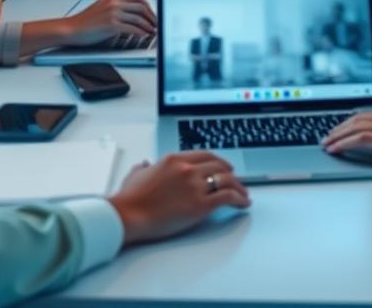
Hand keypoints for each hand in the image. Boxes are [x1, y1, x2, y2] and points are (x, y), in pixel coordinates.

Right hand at [64, 0, 156, 45]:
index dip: (148, 6)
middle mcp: (114, 3)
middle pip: (141, 6)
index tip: (152, 13)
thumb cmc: (84, 22)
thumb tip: (131, 15)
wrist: (70, 29)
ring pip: (139, 18)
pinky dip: (141, 32)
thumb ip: (115, 7)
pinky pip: (132, 28)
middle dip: (151, 15)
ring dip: (148, 25)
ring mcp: (113, 13)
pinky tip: (144, 35)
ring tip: (153, 31)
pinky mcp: (112, 25)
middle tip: (156, 23)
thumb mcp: (101, 8)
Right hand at [109, 153, 249, 245]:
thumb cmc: (129, 199)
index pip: (205, 155)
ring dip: (239, 187)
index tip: (225, 166)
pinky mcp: (200, 205)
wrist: (128, 215)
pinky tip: (243, 203)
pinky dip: (239, 199)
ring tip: (244, 194)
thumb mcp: (135, 175)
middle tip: (237, 181)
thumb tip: (144, 165)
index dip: (219, 161)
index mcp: (175, 159)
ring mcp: (195, 185)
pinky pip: (227, 197)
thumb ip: (143, 168)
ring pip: (227, 180)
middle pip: (219, 166)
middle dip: (231, 174)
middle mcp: (188, 168)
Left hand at [322, 106, 371, 172]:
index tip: (335, 131)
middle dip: (337, 129)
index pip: (364, 115)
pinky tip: (336, 149)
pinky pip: (362, 139)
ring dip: (337, 136)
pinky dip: (345, 142)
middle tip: (325, 138)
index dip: (346, 124)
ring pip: (355, 127)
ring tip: (326, 144)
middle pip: (356, 119)